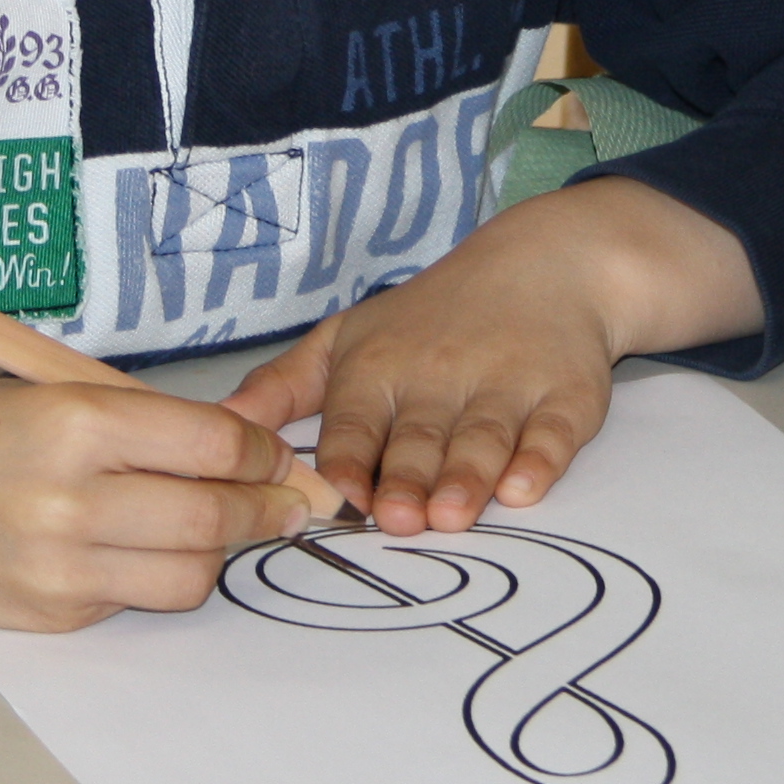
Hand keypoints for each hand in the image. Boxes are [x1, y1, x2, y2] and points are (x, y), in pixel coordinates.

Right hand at [0, 377, 310, 630]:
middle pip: (213, 518)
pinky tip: (138, 546)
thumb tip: (255, 455)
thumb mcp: (58, 394)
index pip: (212, 446)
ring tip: (216, 525)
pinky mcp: (51, 616)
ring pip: (190, 575)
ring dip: (219, 551)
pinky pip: (138, 600)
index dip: (261, 453)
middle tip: (287, 503)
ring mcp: (59, 568)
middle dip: (266, 510)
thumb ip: (152, 426)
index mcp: (75, 423)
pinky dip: (155, 574)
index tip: (274, 455)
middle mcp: (69, 500)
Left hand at [219, 177, 759, 534]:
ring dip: (467, 477)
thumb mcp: (349, 336)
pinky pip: (552, 432)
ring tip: (452, 514)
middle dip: (408, 479)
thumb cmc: (432, 317)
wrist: (546, 264)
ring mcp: (507, 386)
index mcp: (379, 366)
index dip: (349, 460)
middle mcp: (441, 375)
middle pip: (420, 438)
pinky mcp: (565, 396)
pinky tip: (526, 487)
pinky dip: (540, 460)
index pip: (356, 421)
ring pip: (482, 438)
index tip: (338, 497)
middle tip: (398, 520)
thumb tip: (218, 426)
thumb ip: (283, 387)